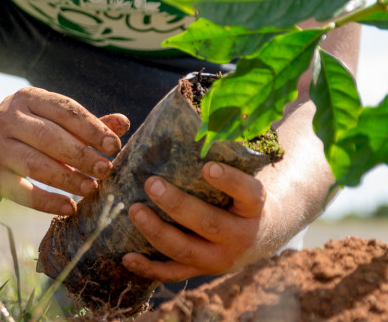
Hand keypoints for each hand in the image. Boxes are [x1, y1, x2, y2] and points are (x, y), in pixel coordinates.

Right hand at [0, 87, 127, 214]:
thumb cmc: (25, 128)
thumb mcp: (49, 118)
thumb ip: (85, 123)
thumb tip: (123, 123)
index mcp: (27, 98)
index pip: (63, 110)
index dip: (90, 127)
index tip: (114, 144)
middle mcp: (8, 118)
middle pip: (50, 136)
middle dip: (81, 154)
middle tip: (107, 169)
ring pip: (36, 164)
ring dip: (67, 179)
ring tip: (92, 189)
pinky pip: (22, 191)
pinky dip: (48, 201)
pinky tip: (70, 207)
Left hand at [123, 161, 265, 281]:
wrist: (260, 233)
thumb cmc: (239, 192)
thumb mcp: (244, 175)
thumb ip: (223, 154)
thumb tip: (191, 115)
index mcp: (255, 206)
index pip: (248, 192)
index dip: (229, 181)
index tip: (208, 166)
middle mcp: (241, 235)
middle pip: (209, 223)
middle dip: (177, 204)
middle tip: (151, 183)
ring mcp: (221, 258)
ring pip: (186, 249)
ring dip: (157, 231)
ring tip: (134, 210)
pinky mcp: (202, 271)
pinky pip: (173, 273)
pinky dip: (149, 268)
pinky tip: (126, 257)